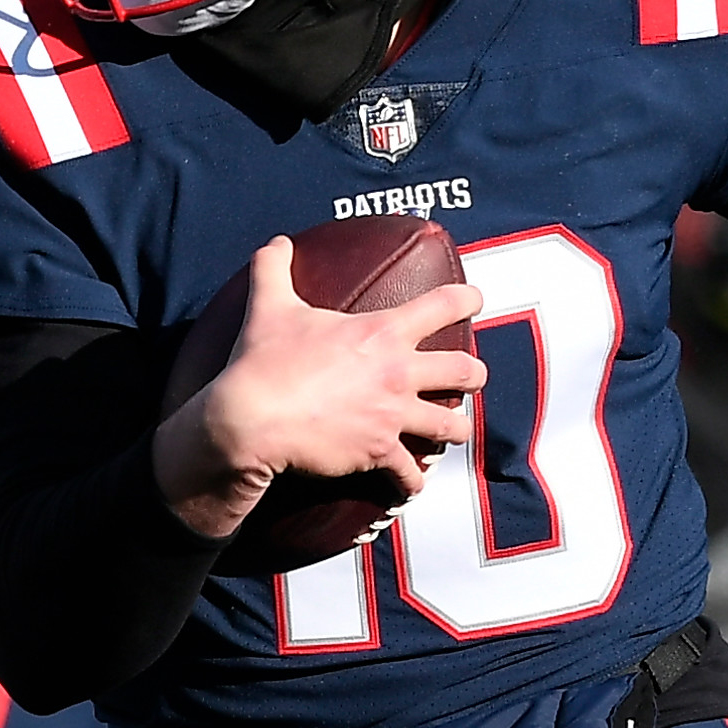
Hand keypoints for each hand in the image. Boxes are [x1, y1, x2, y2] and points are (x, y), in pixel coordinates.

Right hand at [156, 236, 478, 538]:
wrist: (251, 418)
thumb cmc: (264, 361)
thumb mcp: (270, 306)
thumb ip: (275, 268)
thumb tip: (276, 241)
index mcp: (382, 332)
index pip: (444, 304)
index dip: (468, 298)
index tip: (477, 299)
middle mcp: (398, 373)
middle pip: (465, 371)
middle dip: (474, 374)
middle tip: (472, 376)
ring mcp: (393, 415)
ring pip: (451, 426)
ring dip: (456, 429)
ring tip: (454, 431)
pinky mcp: (378, 452)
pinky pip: (409, 473)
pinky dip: (412, 481)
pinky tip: (411, 485)